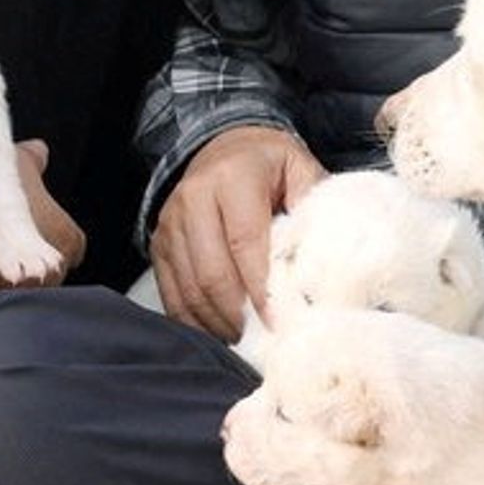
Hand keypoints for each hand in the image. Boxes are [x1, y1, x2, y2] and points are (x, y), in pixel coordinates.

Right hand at [150, 125, 325, 338]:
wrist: (223, 145)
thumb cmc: (269, 164)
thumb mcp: (300, 168)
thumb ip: (314, 207)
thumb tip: (324, 261)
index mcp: (233, 177)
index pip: (245, 243)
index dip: (262, 288)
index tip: (280, 321)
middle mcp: (194, 198)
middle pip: (213, 272)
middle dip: (240, 314)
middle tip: (265, 338)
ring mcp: (171, 223)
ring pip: (190, 289)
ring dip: (218, 323)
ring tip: (247, 340)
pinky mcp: (159, 245)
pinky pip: (172, 294)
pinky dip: (195, 321)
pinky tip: (220, 333)